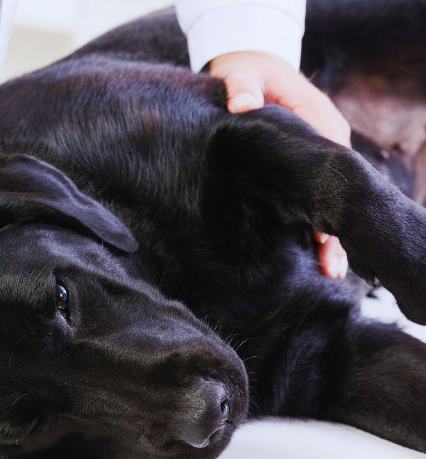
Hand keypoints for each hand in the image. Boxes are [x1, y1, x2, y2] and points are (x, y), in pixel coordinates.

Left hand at [209, 50, 350, 278]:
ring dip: (331, 234)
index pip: (332, 167)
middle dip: (336, 229)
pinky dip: (319, 223)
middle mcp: (328, 140)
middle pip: (338, 191)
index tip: (325, 234)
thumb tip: (240, 104)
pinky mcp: (307, 165)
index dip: (329, 202)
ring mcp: (320, 155)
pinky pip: (317, 197)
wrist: (251, 65)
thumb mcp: (240, 75)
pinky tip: (315, 254)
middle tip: (332, 268)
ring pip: (331, 200)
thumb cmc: (246, 73)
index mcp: (319, 120)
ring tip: (330, 273)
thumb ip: (241, 88)